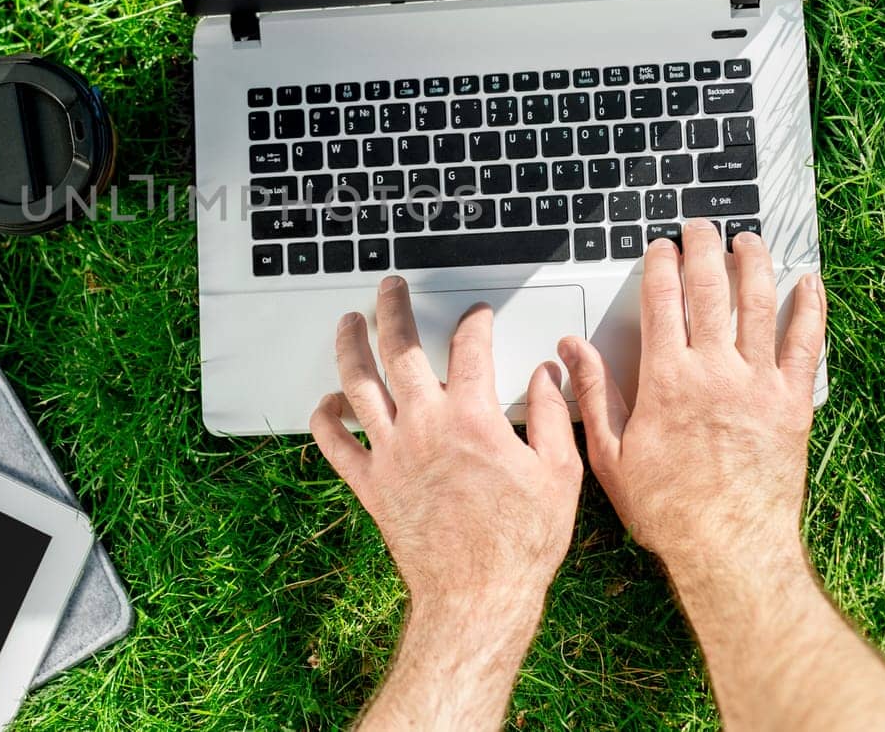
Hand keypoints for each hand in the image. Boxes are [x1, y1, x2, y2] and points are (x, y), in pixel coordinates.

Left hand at [310, 275, 582, 657]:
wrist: (478, 596)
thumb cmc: (520, 543)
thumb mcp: (559, 474)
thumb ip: (551, 415)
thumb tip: (548, 374)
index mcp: (473, 418)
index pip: (470, 348)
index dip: (474, 322)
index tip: (476, 315)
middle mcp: (424, 426)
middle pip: (400, 349)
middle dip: (393, 309)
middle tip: (390, 288)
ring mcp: (391, 454)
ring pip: (358, 385)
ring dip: (350, 347)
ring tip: (348, 323)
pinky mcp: (371, 484)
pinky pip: (335, 444)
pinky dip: (325, 419)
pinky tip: (326, 402)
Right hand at [563, 220, 825, 572]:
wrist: (728, 549)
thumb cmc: (668, 509)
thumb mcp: (609, 454)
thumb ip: (592, 393)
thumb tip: (571, 349)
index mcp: (666, 380)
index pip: (661, 302)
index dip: (661, 265)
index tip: (661, 246)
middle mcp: (713, 372)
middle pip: (709, 290)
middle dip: (703, 249)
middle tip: (701, 227)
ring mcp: (757, 384)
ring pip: (759, 304)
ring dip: (753, 264)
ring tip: (748, 239)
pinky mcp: (792, 403)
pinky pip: (805, 344)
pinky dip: (809, 309)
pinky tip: (810, 283)